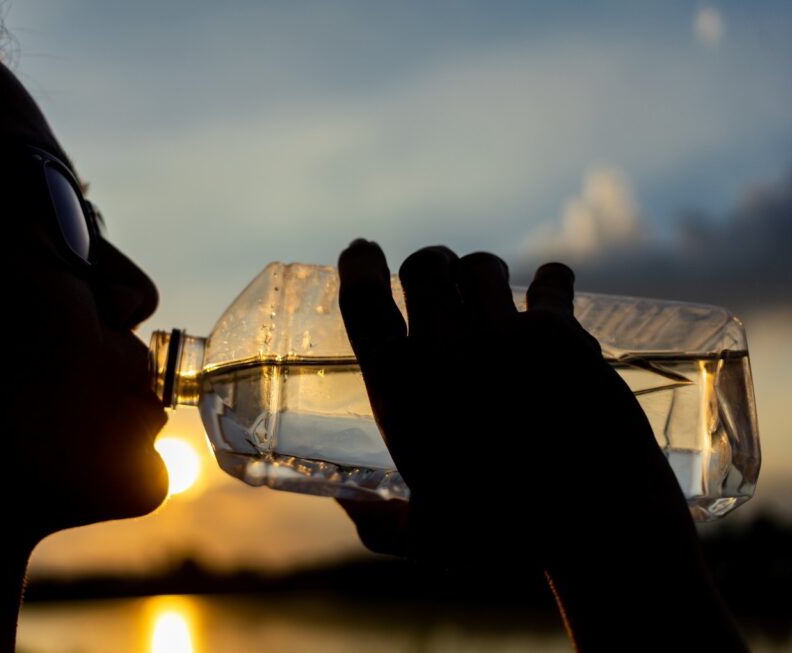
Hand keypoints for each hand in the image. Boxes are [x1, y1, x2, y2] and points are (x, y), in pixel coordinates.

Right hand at [335, 240, 745, 649]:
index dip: (359, 265)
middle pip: (423, 266)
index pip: (363, 300)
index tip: (362, 252)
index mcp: (399, 392)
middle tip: (435, 276)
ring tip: (490, 290)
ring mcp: (502, 336)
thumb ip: (381, 523)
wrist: (595, 531)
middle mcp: (442, 352)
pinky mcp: (560, 334)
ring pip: (481, 264)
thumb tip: (348, 508)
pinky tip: (550, 288)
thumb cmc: (505, 540)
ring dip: (480, 272)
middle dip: (427, 264)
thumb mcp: (429, 535)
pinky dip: (550, 280)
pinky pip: (549, 279)